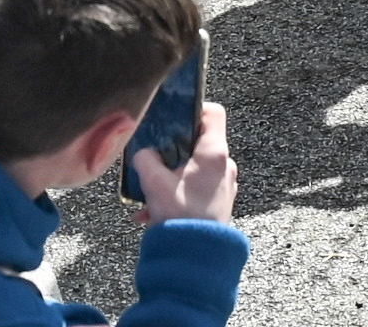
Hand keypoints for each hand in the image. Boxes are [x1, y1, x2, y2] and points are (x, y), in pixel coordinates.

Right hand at [132, 98, 238, 224]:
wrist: (194, 258)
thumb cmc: (179, 216)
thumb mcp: (154, 183)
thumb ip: (145, 160)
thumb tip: (143, 152)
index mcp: (214, 153)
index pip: (213, 113)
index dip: (192, 110)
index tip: (172, 118)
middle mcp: (224, 166)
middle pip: (199, 142)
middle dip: (172, 150)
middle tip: (153, 158)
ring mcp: (224, 185)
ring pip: (193, 169)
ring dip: (170, 177)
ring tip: (147, 194)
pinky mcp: (218, 203)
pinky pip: (194, 190)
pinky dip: (175, 195)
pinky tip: (151, 213)